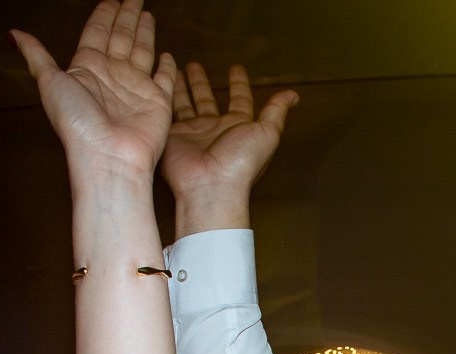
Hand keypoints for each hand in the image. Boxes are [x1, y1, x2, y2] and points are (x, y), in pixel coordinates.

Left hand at [12, 1, 178, 178]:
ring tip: (147, 14)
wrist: (108, 157)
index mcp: (88, 68)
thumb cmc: (78, 125)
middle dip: (127, 16)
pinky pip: (164, 79)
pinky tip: (168, 56)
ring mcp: (135, 88)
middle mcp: (112, 76)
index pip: (97, 32)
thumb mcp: (50, 83)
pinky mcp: (157, 101)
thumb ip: (37, 56)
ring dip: (144, 33)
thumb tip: (14, 34)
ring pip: (142, 51)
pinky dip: (167, 67)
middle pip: (121, 37)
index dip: (105, 14)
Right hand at [161, 58, 298, 230]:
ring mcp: (194, 132)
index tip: (235, 67)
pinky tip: (162, 83)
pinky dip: (166, 97)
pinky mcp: (174, 135)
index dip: (238, 84)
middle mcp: (216, 129)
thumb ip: (276, 112)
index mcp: (239, 127)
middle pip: (209, 99)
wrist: (211, 186)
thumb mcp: (267, 134)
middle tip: (195, 65)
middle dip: (202, 83)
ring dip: (183, 88)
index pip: (239, 100)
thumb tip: (293, 95)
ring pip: (187, 103)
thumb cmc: (242, 163)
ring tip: (177, 69)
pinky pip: (170, 111)